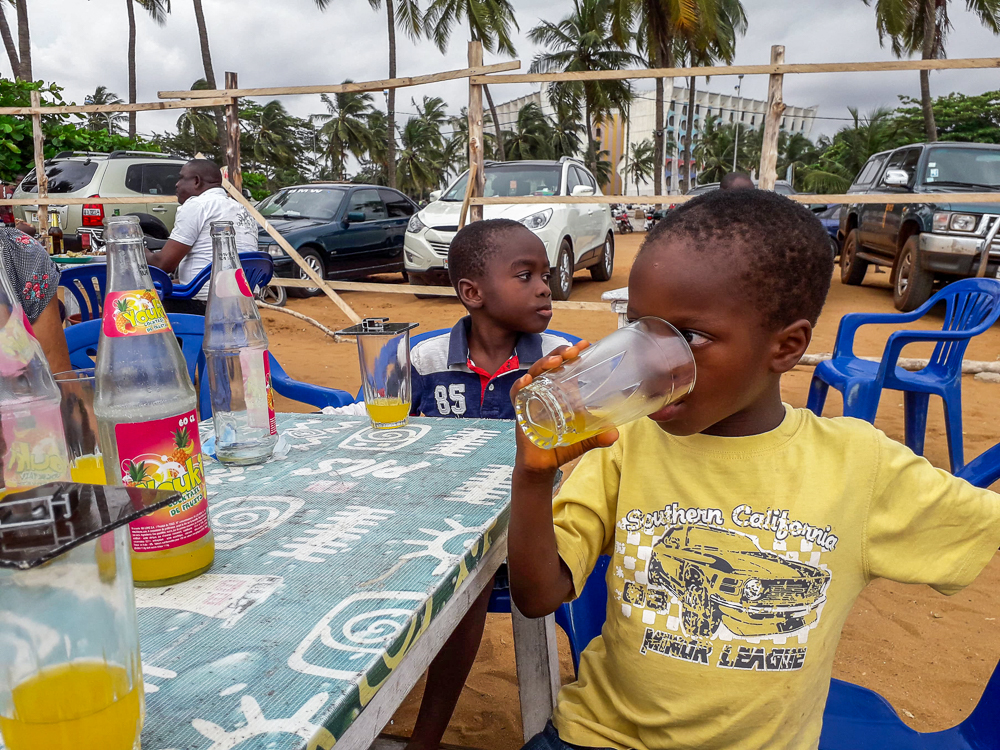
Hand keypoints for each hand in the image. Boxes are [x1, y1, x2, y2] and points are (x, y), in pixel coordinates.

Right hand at [510, 341, 618, 476]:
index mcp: (559, 392)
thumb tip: (615, 433)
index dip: (572, 354)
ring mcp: (530, 399)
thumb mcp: (583, 439)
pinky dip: (519, 386)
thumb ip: (598, 436)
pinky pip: (516, 394)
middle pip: (548, 366)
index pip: (565, 366)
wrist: (542, 465)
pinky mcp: (519, 411)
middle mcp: (543, 391)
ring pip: (533, 374)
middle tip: (571, 351)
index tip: (585, 345)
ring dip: (542, 365)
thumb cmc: (560, 446)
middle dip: (558, 354)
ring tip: (554, 361)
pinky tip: (526, 381)